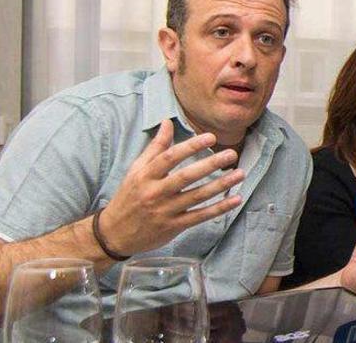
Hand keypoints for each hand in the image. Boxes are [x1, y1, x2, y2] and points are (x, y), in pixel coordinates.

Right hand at [98, 120, 244, 256]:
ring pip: (197, 197)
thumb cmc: (129, 196)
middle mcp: (155, 193)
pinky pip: (200, 216)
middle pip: (186, 177)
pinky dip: (219, 208)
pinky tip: (236, 199)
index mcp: (145, 176)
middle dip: (210, 165)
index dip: (191, 146)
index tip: (211, 137)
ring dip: (221, 185)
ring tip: (240, 174)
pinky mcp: (174, 227)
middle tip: (231, 154)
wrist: (115, 233)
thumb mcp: (136, 170)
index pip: (170, 158)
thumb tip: (167, 122)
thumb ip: (155, 147)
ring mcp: (166, 211)